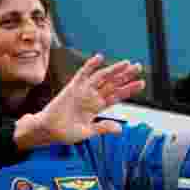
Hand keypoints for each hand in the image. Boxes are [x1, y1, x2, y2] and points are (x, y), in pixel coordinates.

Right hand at [16, 55, 145, 148]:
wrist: (48, 130)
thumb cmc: (66, 132)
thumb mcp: (88, 132)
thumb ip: (103, 128)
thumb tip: (120, 129)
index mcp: (98, 107)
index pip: (117, 95)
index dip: (129, 89)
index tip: (141, 83)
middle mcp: (92, 96)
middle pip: (113, 83)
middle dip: (126, 76)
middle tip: (139, 67)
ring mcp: (83, 91)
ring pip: (102, 77)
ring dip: (114, 70)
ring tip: (126, 63)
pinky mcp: (72, 87)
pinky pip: (83, 74)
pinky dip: (90, 65)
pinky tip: (99, 57)